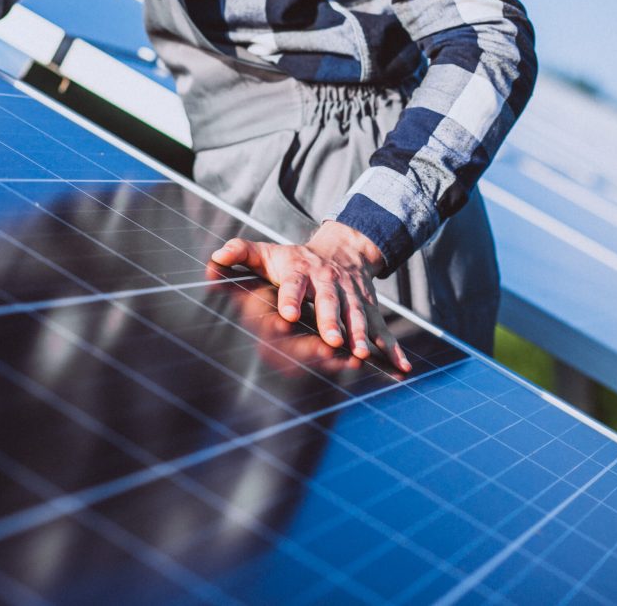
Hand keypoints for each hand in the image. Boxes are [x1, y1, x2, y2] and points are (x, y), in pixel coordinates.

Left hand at [210, 221, 411, 372]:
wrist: (343, 249)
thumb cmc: (295, 259)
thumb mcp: (268, 252)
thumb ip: (241, 253)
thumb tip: (215, 257)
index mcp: (302, 272)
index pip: (295, 285)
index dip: (292, 298)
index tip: (288, 313)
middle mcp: (330, 284)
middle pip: (331, 303)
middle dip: (332, 321)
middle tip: (332, 339)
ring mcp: (352, 297)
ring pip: (357, 317)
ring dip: (362, 335)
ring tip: (362, 354)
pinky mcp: (369, 310)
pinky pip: (382, 331)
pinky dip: (393, 349)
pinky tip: (401, 367)